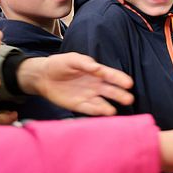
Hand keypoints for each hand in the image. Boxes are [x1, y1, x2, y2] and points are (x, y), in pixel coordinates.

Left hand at [17, 53, 133, 115]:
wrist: (43, 77)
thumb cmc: (59, 64)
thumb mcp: (72, 59)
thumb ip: (85, 64)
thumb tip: (97, 68)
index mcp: (96, 72)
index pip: (111, 75)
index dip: (120, 79)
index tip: (129, 83)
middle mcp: (96, 85)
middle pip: (111, 91)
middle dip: (120, 95)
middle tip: (129, 99)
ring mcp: (88, 96)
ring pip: (102, 103)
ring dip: (108, 107)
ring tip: (113, 111)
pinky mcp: (79, 105)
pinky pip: (90, 109)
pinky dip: (96, 112)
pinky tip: (102, 113)